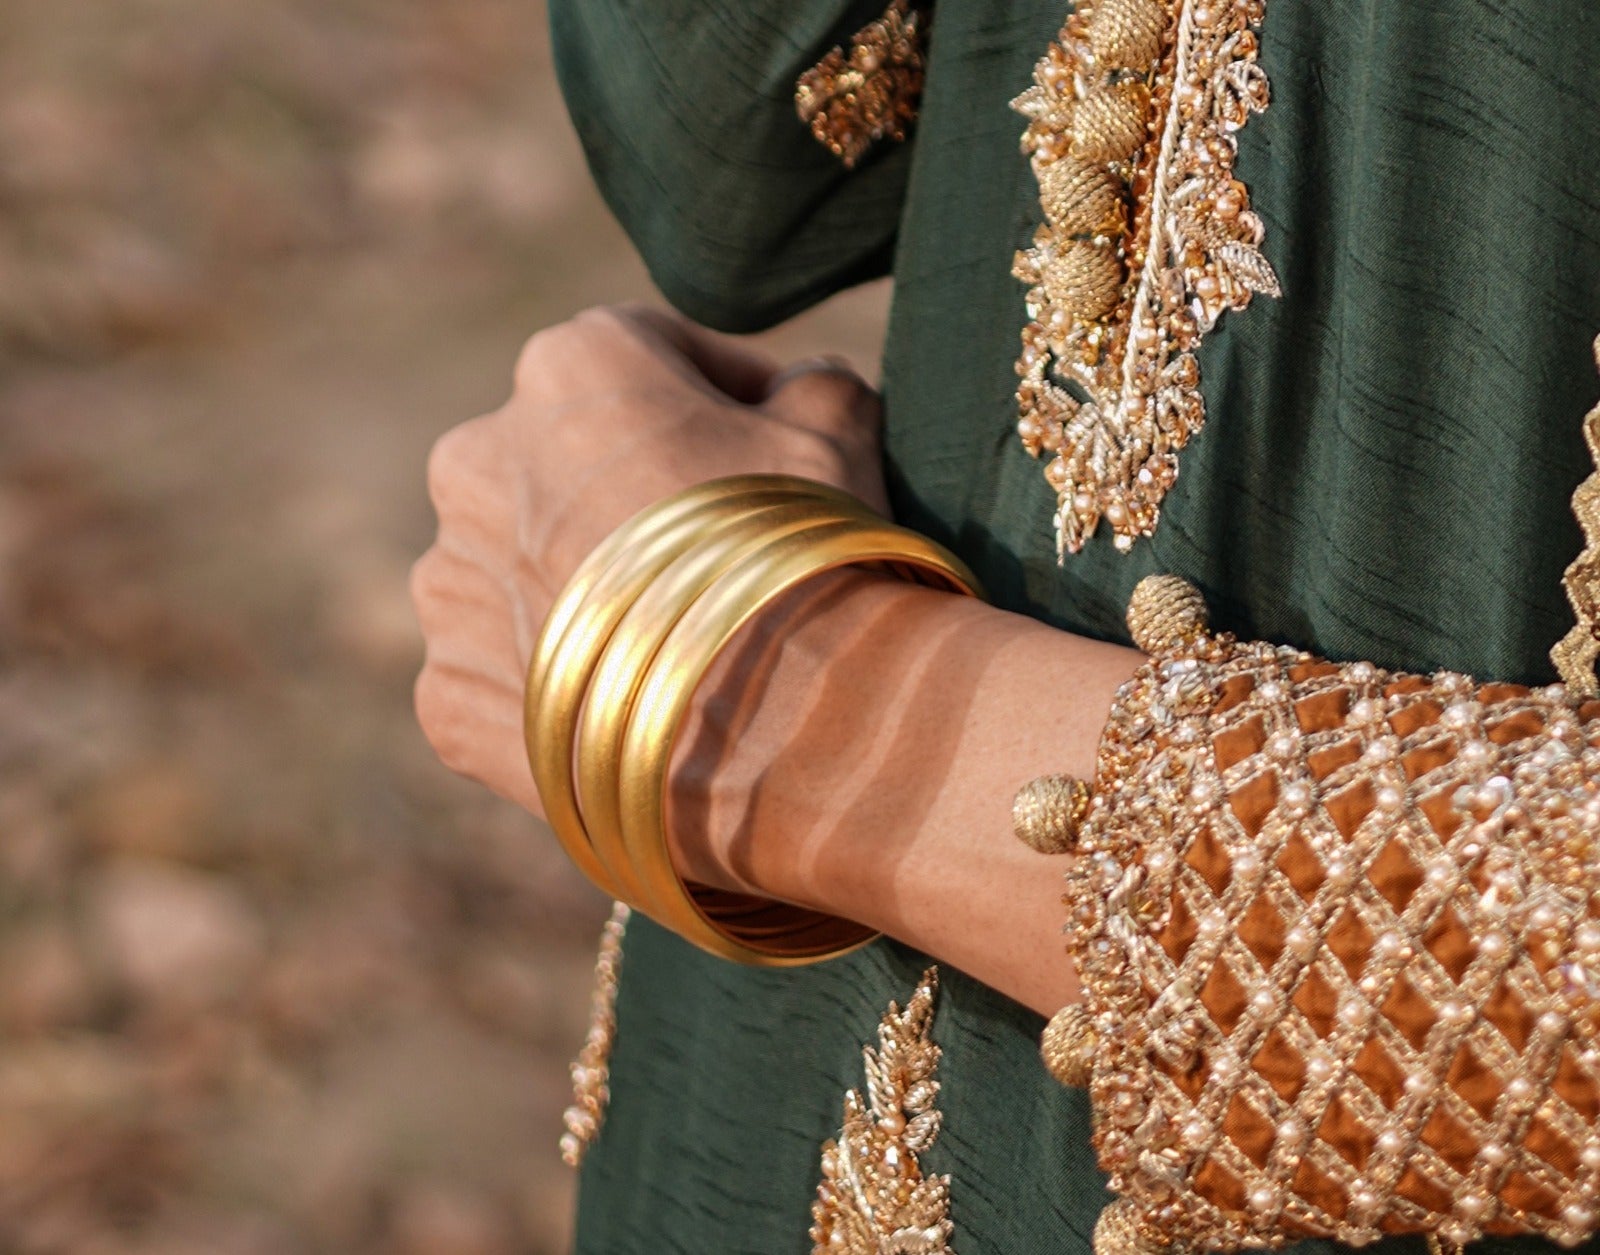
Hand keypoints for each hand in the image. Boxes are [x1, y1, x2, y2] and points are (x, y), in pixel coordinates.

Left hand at [410, 304, 886, 813]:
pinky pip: (501, 677)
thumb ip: (812, 384)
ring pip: (519, 574)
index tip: (771, 444)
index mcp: (567, 367)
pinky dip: (555, 689)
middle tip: (718, 557)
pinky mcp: (444, 693)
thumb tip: (804, 389)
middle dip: (632, 498)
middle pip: (565, 466)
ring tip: (675, 643)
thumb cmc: (804, 555)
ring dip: (581, 592)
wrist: (779, 728)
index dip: (720, 396)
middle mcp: (476, 460)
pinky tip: (634, 713)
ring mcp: (450, 584)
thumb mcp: (837, 430)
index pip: (645, 356)